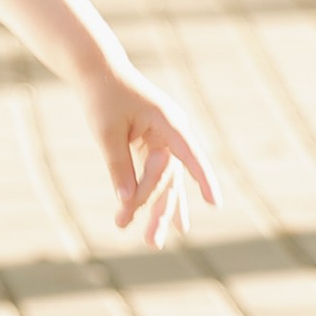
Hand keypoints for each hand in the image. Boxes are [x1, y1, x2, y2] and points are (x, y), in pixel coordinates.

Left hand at [84, 65, 217, 251]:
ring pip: (167, 182)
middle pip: (172, 177)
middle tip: (152, 242)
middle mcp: (173, 132)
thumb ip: (118, 166)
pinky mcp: (156, 146)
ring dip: (159, 210)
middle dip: (161, 209)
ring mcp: (166, 140)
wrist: (99, 73)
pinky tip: (173, 223)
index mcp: (167, 121)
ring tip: (155, 242)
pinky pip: (160, 176)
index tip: (215, 202)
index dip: (203, 178)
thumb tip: (125, 200)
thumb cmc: (104, 98)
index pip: (189, 154)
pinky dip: (157, 198)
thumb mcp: (107, 132)